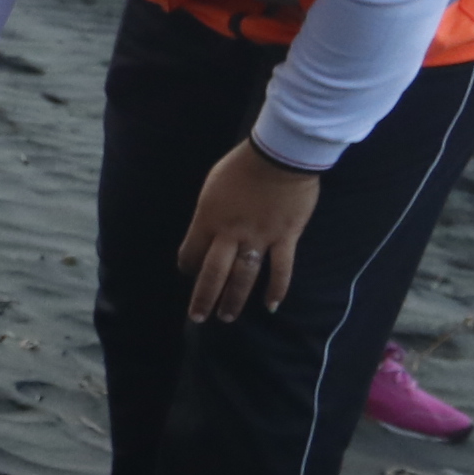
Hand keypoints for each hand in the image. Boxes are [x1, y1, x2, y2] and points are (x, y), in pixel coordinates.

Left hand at [175, 141, 319, 320]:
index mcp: (208, 219)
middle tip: (198, 318)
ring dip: (234, 300)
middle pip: (214, 273)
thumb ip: (209, 214)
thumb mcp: (212, 187)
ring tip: (226, 317)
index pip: (191, 252)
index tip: (189, 273)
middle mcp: (230, 233)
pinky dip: (277, 289)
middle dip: (204, 298)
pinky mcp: (285, 238)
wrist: (279, 156)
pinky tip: (271, 306)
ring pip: (244, 277)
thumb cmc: (241, 166)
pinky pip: (281, 269)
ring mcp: (259, 238)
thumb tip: (208, 233)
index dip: (188, 266)